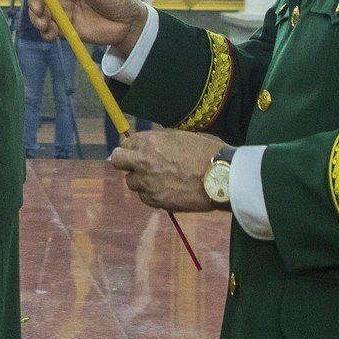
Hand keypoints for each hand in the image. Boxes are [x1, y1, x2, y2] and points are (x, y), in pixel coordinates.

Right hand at [25, 0, 149, 53]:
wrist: (128, 25)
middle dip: (34, 2)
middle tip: (39, 12)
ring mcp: (63, 10)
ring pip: (41, 12)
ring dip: (37, 19)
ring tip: (45, 26)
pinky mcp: (65, 27)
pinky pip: (49, 29)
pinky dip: (45, 32)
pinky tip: (50, 36)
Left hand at [106, 129, 227, 211]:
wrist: (221, 176)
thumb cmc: (204, 153)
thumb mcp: (178, 138)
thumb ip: (156, 142)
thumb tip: (141, 145)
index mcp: (149, 142)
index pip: (124, 144)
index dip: (130, 148)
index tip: (135, 152)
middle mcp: (143, 162)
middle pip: (118, 161)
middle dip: (125, 162)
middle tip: (137, 166)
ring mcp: (148, 183)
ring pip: (131, 183)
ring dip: (141, 181)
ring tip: (160, 179)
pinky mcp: (157, 201)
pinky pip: (145, 198)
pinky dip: (152, 195)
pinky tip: (167, 190)